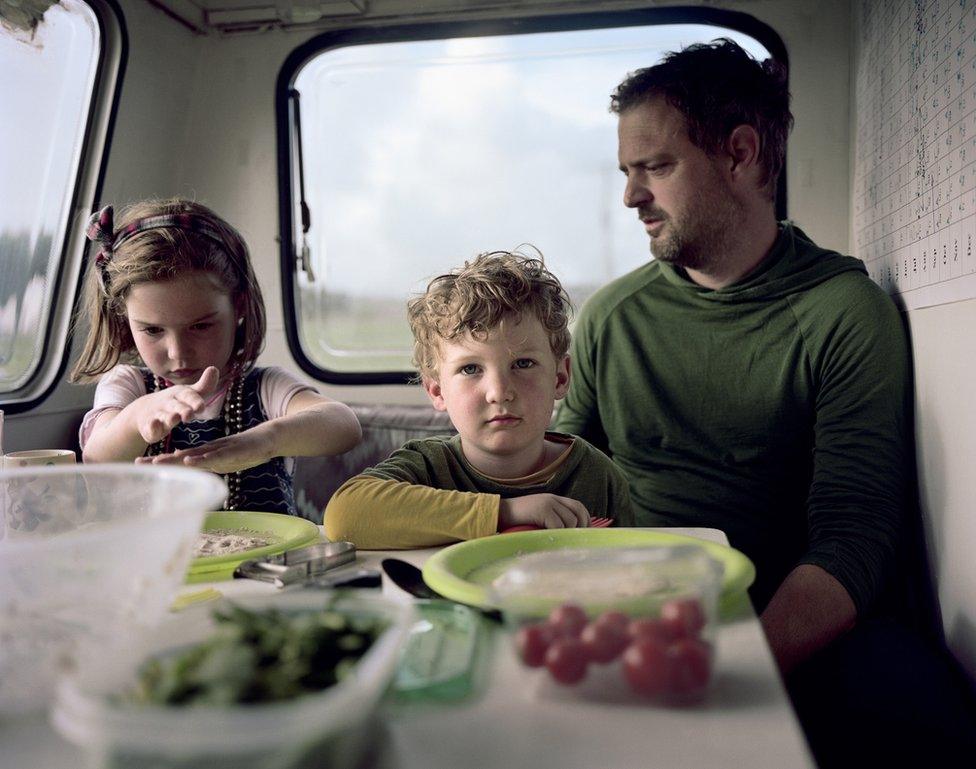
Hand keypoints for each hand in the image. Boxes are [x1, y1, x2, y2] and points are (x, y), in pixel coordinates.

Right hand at [134, 367, 219, 443]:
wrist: (145, 410)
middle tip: (189, 414)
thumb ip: (204, 386)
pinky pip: (150, 428)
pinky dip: (152, 428)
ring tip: (174, 417)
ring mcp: (158, 415)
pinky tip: (154, 426)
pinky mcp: (149, 427)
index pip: (189, 396)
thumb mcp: (190, 394)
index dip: (195, 401)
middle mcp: (169, 404)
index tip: (201, 407)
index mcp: (180, 395)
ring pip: (164, 417)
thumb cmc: (176, 402)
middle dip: (183, 410)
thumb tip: (214, 368)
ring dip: (169, 418)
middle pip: (176, 406)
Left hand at [136, 428, 271, 473]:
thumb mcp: (225, 457)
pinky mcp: (233, 451)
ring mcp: (221, 451)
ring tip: (158, 462)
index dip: (161, 461)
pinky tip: (189, 460)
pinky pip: (215, 456)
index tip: (141, 464)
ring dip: (175, 459)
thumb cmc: (250, 449)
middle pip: (181, 457)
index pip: (180, 458)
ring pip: (195, 456)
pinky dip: (202, 459)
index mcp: (207, 454)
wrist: (271, 437)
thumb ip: (208, 459)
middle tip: (137, 463)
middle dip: (160, 461)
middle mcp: (210, 451)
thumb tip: (188, 462)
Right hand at [498, 494, 590, 530]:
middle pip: (578, 512)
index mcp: (554, 499)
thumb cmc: (518, 519)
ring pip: (570, 521)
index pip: (578, 506)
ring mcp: (548, 503)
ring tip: (558, 539)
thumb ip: (553, 518)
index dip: (585, 519)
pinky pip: (558, 526)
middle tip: (576, 539)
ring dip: (566, 533)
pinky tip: (549, 537)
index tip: (584, 532)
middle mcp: (553, 499)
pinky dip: (556, 534)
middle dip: (581, 527)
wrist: (500, 513)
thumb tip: (570, 534)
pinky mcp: (542, 510)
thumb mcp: (539, 515)